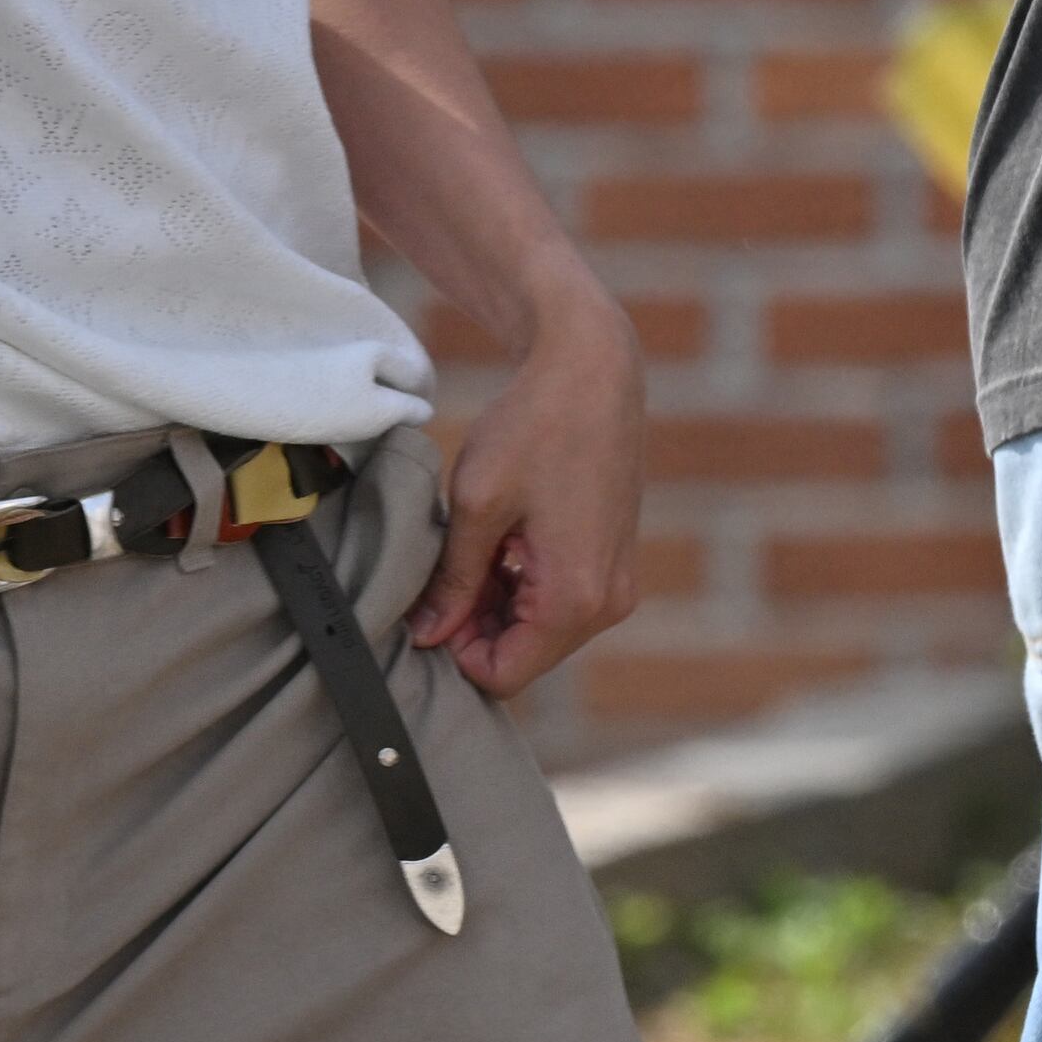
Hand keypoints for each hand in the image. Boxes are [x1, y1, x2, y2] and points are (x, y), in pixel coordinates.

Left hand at [407, 283, 642, 697]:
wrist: (592, 368)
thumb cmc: (534, 426)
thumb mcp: (477, 504)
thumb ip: (453, 580)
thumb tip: (426, 635)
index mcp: (574, 598)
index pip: (503, 673)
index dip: (454, 650)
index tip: (426, 604)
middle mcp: (608, 604)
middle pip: (524, 655)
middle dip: (475, 627)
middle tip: (439, 572)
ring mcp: (615, 583)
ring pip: (539, 629)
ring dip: (496, 603)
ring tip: (470, 545)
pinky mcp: (613, 561)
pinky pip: (559, 600)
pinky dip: (522, 584)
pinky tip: (500, 538)